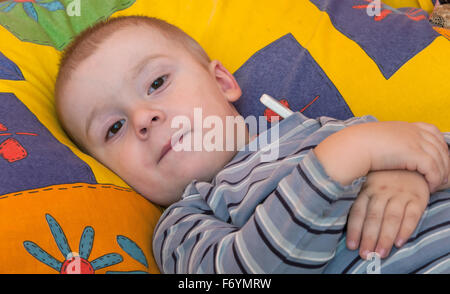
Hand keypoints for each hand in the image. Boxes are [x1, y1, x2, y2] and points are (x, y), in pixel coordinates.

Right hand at [315, 121, 448, 191]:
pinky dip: (435, 180)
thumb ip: (390, 142)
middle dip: (446, 163)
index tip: (439, 160)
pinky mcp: (415, 154)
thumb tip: (389, 151)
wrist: (354, 146)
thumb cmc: (359, 146)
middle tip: (444, 178)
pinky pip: (434, 169)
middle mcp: (414, 132)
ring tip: (438, 186)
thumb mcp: (379, 139)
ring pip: (441, 160)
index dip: (440, 147)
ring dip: (442, 174)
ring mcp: (416, 141)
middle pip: (441, 147)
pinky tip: (429, 188)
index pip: (433, 132)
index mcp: (406, 126)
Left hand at [346, 170, 429, 258]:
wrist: (411, 165)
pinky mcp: (417, 198)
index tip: (351, 246)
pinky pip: (411, 216)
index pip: (358, 211)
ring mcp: (400, 194)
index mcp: (367, 189)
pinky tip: (399, 243)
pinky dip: (405, 230)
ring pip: (391, 218)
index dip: (354, 229)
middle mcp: (382, 191)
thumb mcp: (368, 183)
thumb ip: (359, 201)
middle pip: (374, 217)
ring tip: (380, 253)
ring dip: (385, 237)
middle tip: (365, 254)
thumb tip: (342, 224)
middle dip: (369, 237)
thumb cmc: (383, 180)